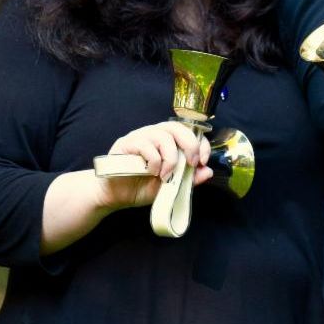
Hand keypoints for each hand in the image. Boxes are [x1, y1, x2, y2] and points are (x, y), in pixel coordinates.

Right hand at [97, 121, 212, 210]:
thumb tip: (208, 171)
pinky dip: (154, 160)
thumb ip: (189, 178)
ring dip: (170, 158)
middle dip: (189, 145)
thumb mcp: (171, 186)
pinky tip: (152, 172)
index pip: (189, 131)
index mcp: (168, 140)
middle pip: (177, 127)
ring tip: (166, 175)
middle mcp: (155, 133)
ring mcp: (140, 136)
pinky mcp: (126, 143)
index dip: (200, 143)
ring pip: (163, 136)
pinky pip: (145, 145)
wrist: (115, 196)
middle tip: (190, 164)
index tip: (202, 160)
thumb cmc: (142, 187)